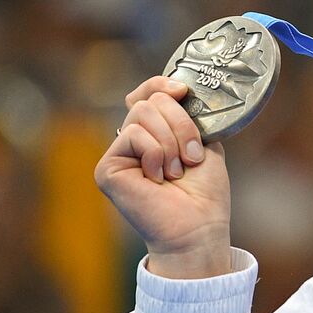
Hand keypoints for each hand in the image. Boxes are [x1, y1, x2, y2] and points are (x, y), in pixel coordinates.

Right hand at [95, 77, 232, 277]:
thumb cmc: (204, 194)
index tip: (184, 91)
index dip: (161, 84)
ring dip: (171, 142)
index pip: (146, 93)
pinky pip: (133, 133)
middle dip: (181, 124)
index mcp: (154, 134)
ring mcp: (118, 154)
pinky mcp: (107, 168)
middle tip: (191, 156)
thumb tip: (176, 89)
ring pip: (143, 113)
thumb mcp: (204, 144)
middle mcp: (133, 142)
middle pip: (151, 100)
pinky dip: (156, 153)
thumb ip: (188, 116)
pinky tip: (159, 178)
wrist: (199, 227)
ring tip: (177, 172)